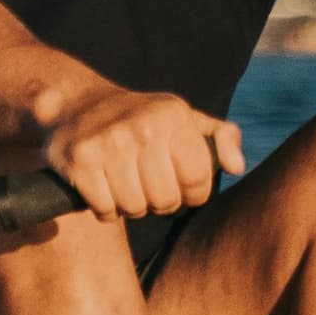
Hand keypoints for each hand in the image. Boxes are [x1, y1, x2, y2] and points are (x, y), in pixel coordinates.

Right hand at [39, 80, 245, 221]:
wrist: (78, 103)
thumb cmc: (142, 120)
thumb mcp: (185, 119)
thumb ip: (221, 138)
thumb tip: (237, 166)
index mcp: (173, 116)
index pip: (198, 180)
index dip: (192, 193)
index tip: (179, 185)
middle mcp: (143, 127)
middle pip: (166, 200)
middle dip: (160, 202)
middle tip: (148, 185)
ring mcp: (109, 143)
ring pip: (135, 208)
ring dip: (131, 206)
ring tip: (126, 184)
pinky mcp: (80, 161)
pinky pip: (105, 210)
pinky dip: (105, 209)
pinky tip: (104, 187)